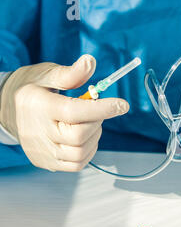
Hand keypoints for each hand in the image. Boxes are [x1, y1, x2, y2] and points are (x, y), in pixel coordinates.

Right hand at [0, 55, 128, 171]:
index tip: (123, 104)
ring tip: (89, 122)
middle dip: (97, 121)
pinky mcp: (46, 162)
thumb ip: (71, 73)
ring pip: (80, 153)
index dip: (102, 108)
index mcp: (39, 106)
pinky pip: (76, 164)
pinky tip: (85, 137)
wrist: (6, 109)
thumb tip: (91, 62)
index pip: (74, 111)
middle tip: (97, 110)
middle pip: (79, 135)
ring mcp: (41, 151)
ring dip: (94, 137)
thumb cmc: (32, 88)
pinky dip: (88, 151)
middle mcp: (37, 132)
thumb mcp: (48, 74)